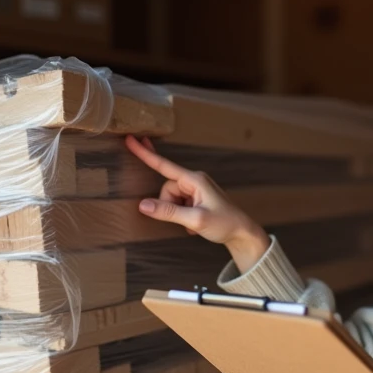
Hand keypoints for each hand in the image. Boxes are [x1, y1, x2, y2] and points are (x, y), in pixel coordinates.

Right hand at [124, 135, 269, 259]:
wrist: (242, 233)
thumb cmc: (224, 224)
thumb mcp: (195, 219)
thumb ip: (168, 211)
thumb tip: (143, 205)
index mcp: (194, 180)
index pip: (164, 165)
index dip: (145, 153)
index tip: (131, 139)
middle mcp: (194, 180)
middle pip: (166, 189)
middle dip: (169, 206)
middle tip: (187, 220)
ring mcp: (196, 189)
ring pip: (170, 198)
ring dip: (177, 212)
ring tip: (193, 222)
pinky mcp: (197, 197)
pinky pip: (178, 204)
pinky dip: (183, 215)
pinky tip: (195, 223)